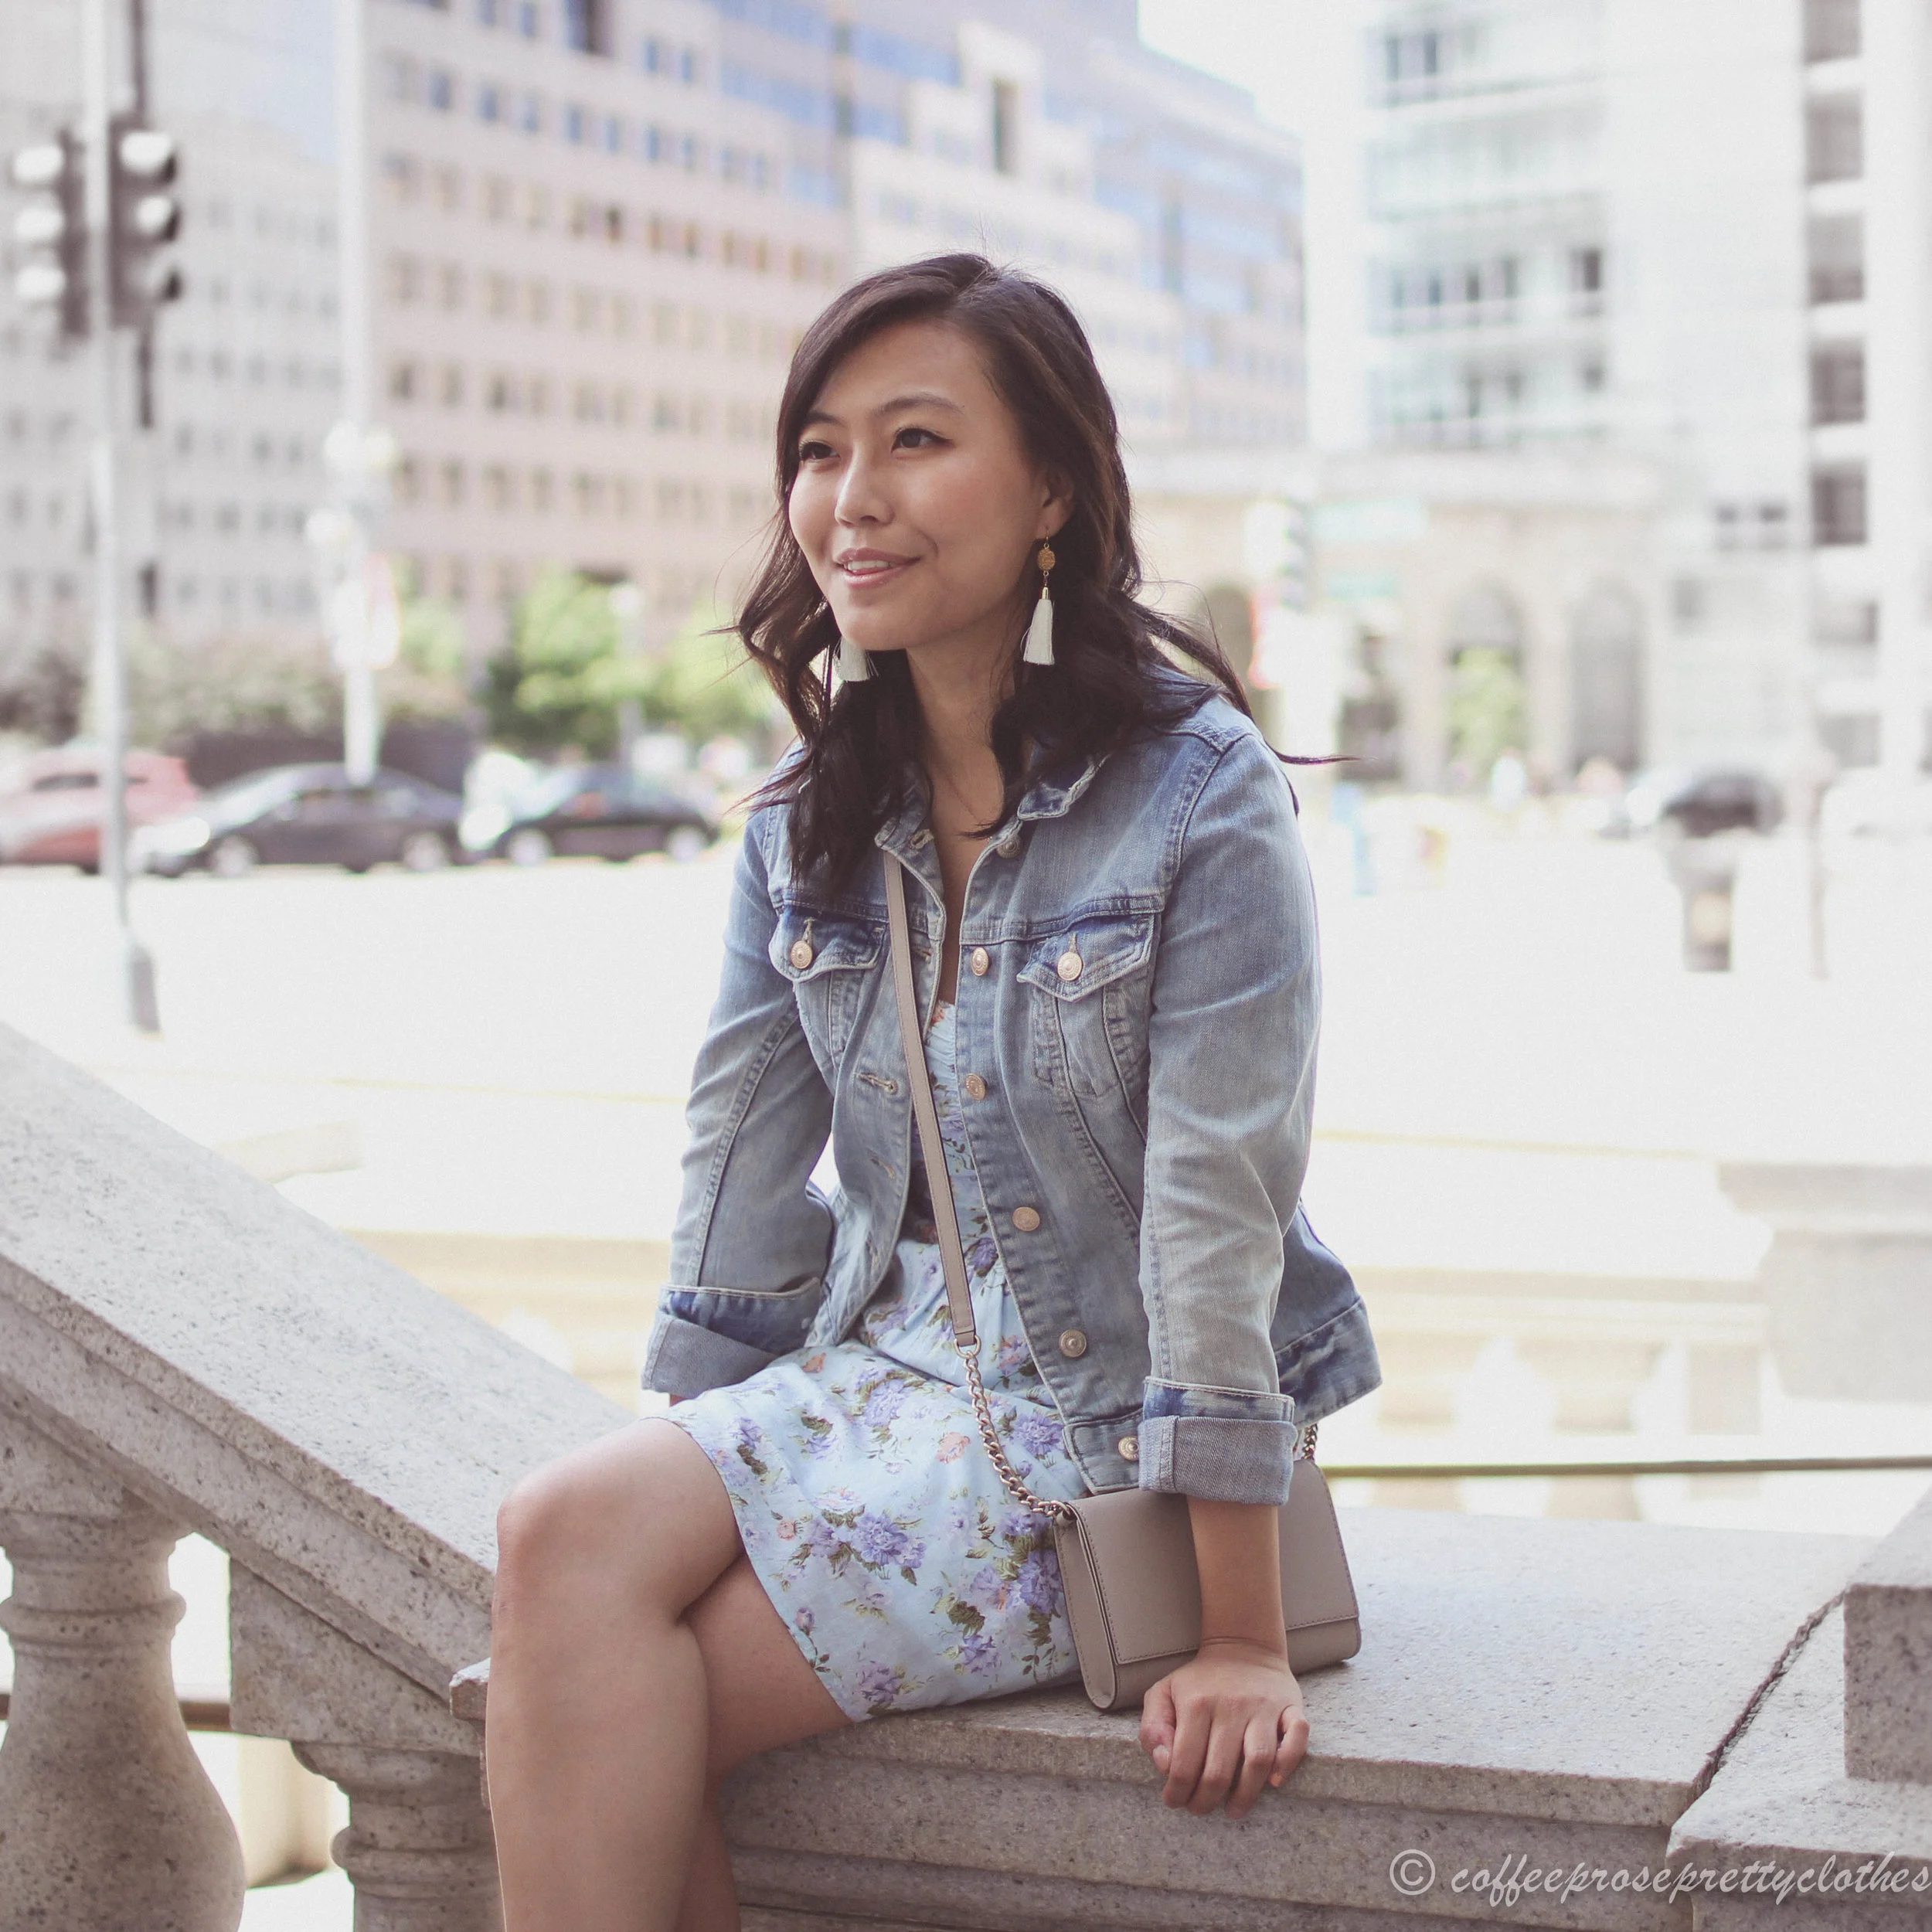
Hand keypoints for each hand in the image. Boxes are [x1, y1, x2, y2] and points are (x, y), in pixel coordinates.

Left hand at [1138, 1637, 1308, 1818]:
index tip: (1175, 1802)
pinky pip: (1297, 1736)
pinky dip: (1289, 1762)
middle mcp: (1231, 1706)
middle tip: (1200, 1810)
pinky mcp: (1289, 1706)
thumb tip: (1163, 1765)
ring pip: (1258, 1761)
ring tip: (1233, 1810)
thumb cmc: (1199, 1680)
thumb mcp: (1163, 1692)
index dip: (1177, 1791)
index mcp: (1196, 1704)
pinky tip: (1274, 1783)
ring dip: (1246, 1795)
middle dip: (1206, 1800)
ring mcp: (1263, 1707)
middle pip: (1220, 1770)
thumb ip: (1153, 1727)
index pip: (1185, 1763)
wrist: (1242, 1644)